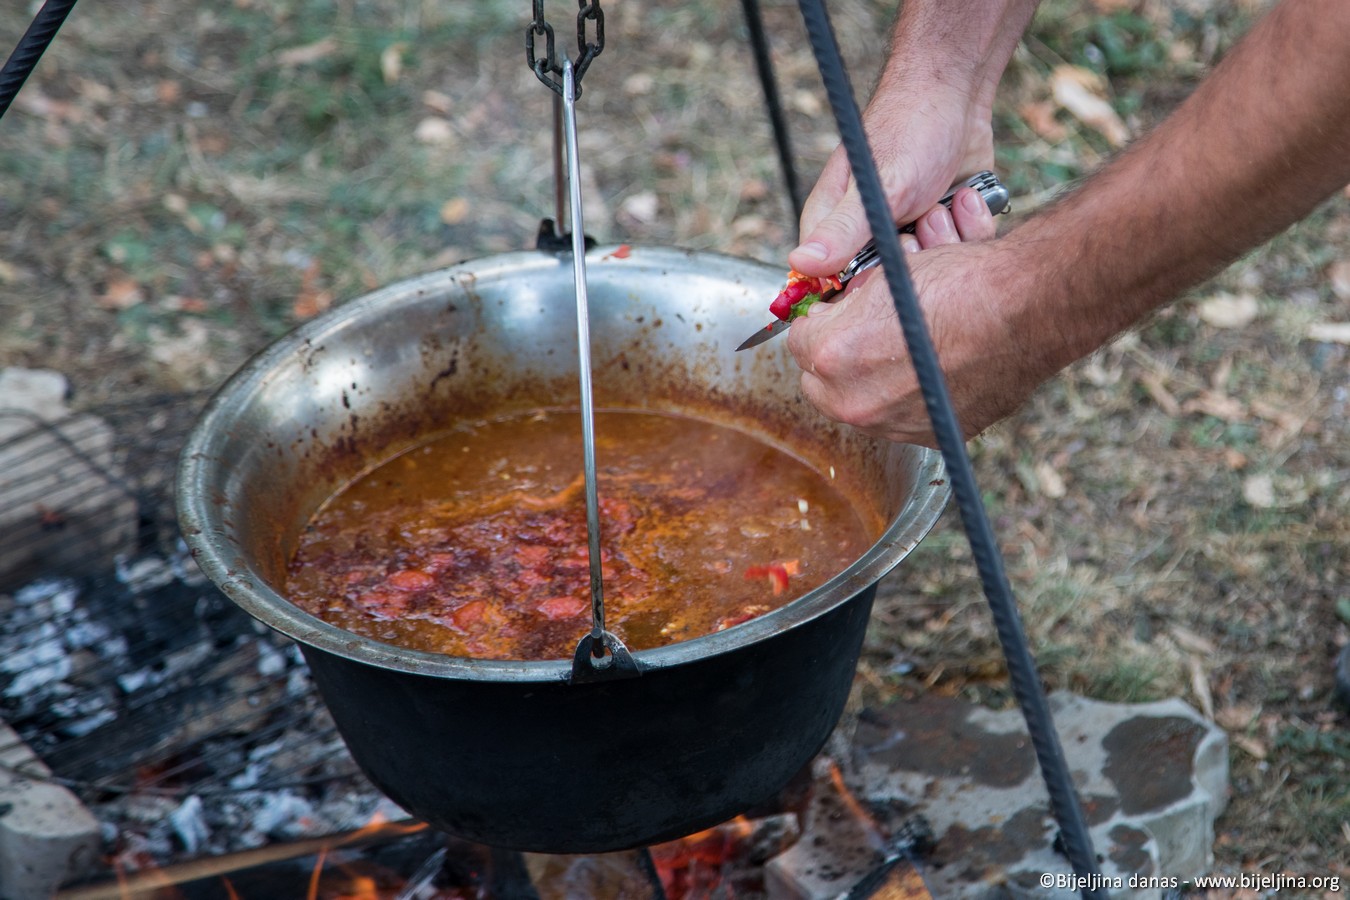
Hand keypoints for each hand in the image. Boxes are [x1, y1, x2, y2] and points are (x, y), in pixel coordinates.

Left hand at [786, 187, 1026, 445]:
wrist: (1027, 310)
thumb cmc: (961, 283)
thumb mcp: (885, 273)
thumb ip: (846, 299)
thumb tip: (832, 307)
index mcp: (833, 354)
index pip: (799, 339)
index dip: (823, 319)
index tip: (840, 310)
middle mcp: (856, 401)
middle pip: (819, 380)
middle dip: (835, 354)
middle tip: (863, 331)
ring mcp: (892, 426)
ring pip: (856, 403)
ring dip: (866, 379)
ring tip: (898, 348)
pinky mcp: (927, 437)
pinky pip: (897, 420)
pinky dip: (903, 399)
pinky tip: (925, 369)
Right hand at [788, 85, 994, 278]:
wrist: (959, 93)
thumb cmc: (909, 127)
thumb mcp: (877, 186)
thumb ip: (841, 230)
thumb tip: (799, 264)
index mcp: (833, 225)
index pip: (834, 283)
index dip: (863, 287)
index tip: (888, 270)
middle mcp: (867, 233)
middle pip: (885, 282)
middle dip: (913, 259)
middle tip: (923, 219)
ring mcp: (906, 231)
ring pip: (926, 269)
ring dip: (944, 240)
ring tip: (944, 202)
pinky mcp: (939, 228)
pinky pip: (955, 252)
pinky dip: (967, 229)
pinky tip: (964, 199)